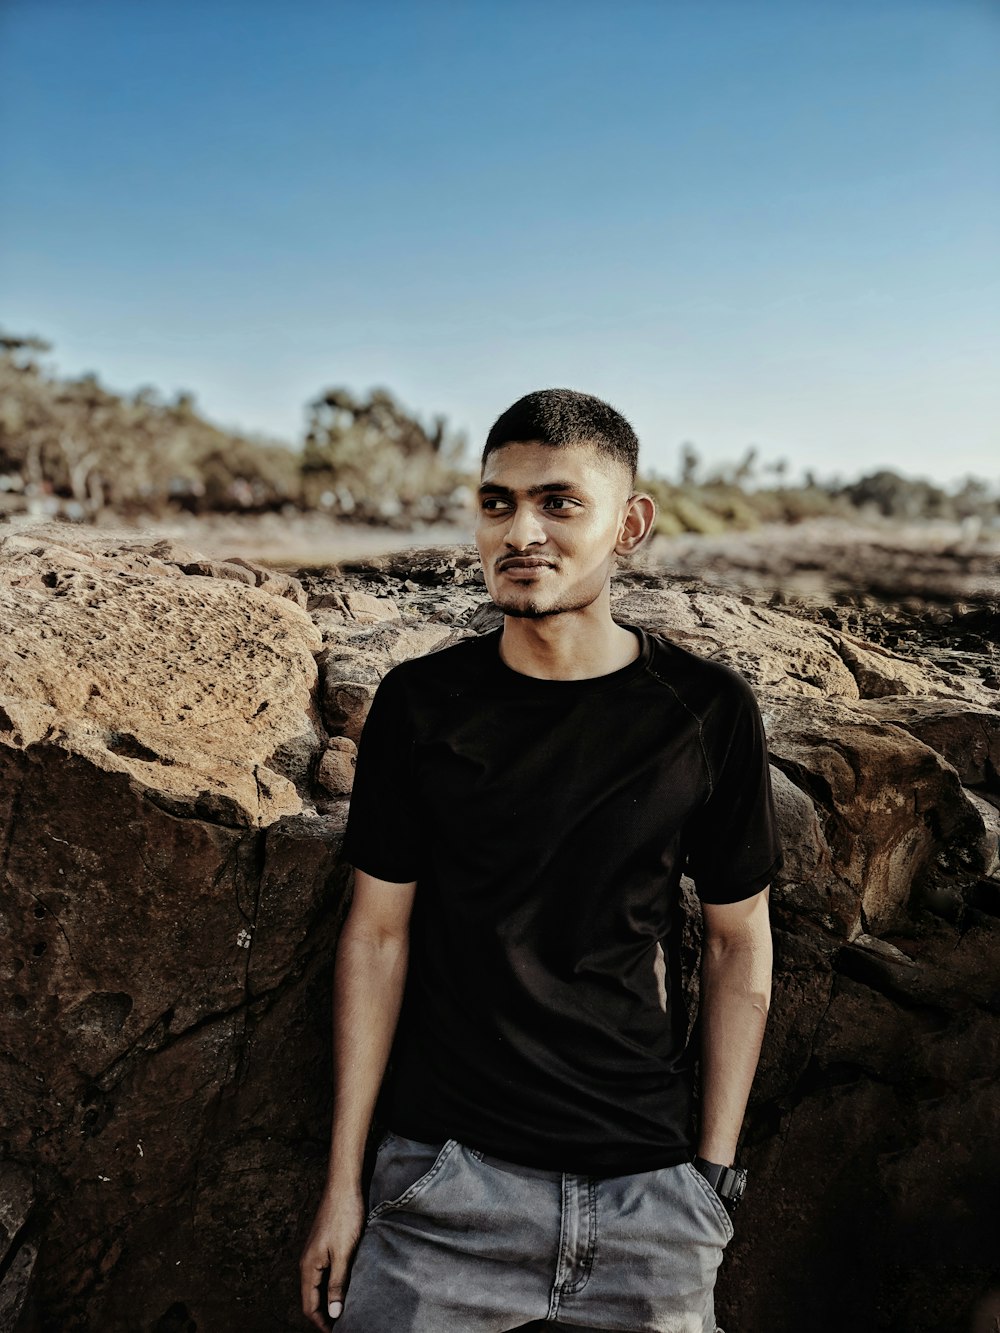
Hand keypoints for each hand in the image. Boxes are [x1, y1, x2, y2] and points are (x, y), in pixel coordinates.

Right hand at [299, 1188, 364, 1327]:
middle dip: (324, 1314)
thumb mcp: (344, 1252)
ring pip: (317, 1285)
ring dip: (328, 1300)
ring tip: (345, 1311)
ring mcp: (314, 1252)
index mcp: (309, 1266)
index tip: (337, 1332)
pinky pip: (323, 1273)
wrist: (344, 1186)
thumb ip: (338, 1283)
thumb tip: (333, 1312)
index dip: (321, 1323)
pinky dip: (331, 1285)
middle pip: (311, 1298)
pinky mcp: (323, 1245)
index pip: (309, 1305)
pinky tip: (344, 1287)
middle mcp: (307, 1262)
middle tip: (343, 1324)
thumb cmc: (344, 1216)